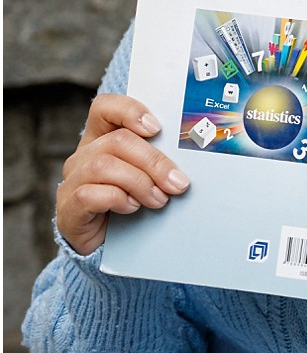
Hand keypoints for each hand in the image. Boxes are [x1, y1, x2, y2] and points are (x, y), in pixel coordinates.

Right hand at [56, 94, 189, 255]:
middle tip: (178, 183)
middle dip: (154, 161)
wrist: (108, 244)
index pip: (105, 107)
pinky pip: (90, 194)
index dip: (129, 110)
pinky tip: (132, 208)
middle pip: (117, 141)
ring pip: (104, 166)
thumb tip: (190, 162)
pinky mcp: (69, 207)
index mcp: (103, 138)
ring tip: (159, 199)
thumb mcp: (150, 176)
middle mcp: (84, 155)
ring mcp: (72, 180)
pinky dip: (118, 199)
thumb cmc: (134, 201)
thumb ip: (160, 161)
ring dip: (140, 182)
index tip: (156, 128)